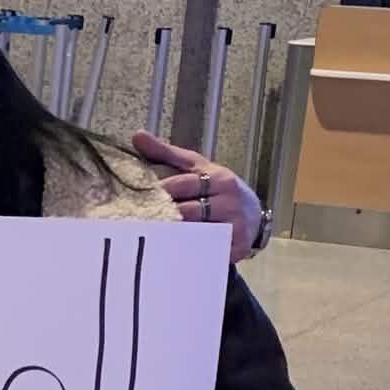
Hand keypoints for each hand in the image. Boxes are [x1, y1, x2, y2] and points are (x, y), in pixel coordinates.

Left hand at [131, 131, 260, 262]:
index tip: (142, 196)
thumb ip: (166, 153)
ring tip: (151, 239)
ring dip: (174, 237)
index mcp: (219, 178)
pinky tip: (172, 254)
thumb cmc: (216, 188)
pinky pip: (208, 252)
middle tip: (140, 222)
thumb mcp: (196, 167)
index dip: (163, 191)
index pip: (186, 184)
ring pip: (197, 234)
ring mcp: (234, 226)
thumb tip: (137, 135)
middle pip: (189, 211)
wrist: (252, 213)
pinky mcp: (236, 248)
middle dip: (165, 216)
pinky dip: (190, 253)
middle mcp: (229, 202)